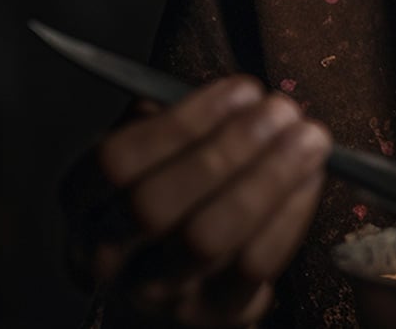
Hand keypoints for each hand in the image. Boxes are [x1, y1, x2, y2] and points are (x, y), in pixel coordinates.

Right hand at [81, 75, 331, 327]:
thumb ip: (179, 124)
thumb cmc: (175, 199)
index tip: (242, 89)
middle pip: (157, 203)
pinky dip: (289, 213)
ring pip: (208, 238)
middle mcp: (108, 256)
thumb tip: (239, 98)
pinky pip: (254, 263)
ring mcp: (159, 293)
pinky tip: (310, 178)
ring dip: (267, 178)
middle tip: (281, 110)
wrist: (179, 287)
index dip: (183, 123)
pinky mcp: (214, 314)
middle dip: (228, 149)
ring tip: (308, 138)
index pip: (116, 162)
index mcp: (85, 203)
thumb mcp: (156, 157)